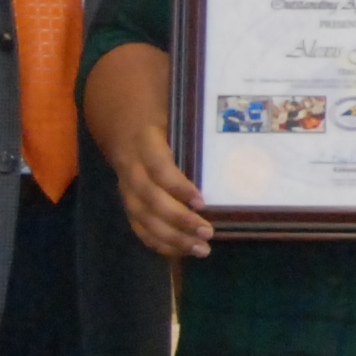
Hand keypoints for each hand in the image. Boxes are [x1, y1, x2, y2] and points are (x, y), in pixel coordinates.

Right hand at [83, 44, 209, 258]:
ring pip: (143, 218)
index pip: (158, 167)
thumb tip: (233, 121)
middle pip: (150, 199)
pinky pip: (137, 225)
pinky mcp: (126, 198)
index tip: (202, 202)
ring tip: (202, 249)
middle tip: (209, 232)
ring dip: (172, 238)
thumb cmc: (158, 108)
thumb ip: (193, 117)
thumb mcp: (171, 104)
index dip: (178, 186)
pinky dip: (157, 241)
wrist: (121, 113)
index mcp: (143, 140)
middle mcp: (130, 166)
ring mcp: (125, 185)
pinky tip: (181, 251)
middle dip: (179, 220)